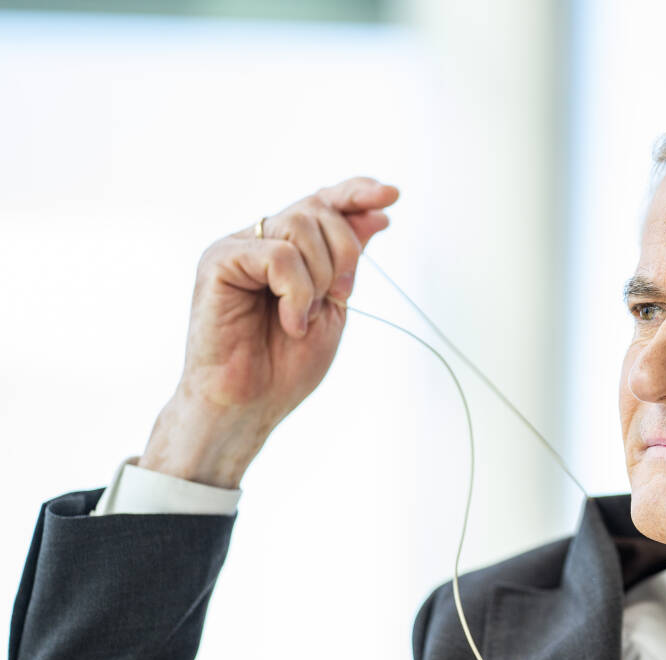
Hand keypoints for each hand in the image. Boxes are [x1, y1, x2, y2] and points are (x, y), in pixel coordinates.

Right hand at [138, 176, 398, 487]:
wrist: (248, 405)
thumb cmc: (285, 365)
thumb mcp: (333, 306)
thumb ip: (348, 260)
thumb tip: (378, 214)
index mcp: (289, 249)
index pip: (323, 202)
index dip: (357, 193)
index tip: (392, 195)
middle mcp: (260, 240)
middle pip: (318, 209)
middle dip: (345, 253)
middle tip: (341, 296)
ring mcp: (237, 247)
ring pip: (300, 225)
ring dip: (319, 276)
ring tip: (306, 316)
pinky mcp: (218, 261)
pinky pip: (277, 254)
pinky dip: (295, 291)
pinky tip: (290, 322)